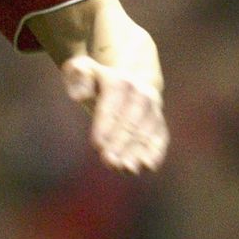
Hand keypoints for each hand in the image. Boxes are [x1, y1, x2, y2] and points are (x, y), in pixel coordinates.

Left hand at [61, 54, 168, 173]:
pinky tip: (148, 166)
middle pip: (131, 121)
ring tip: (126, 168)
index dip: (105, 125)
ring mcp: (152, 109)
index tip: (97, 144)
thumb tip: (78, 95)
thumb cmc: (96, 82)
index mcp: (119, 82)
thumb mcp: (81, 70)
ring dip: (136, 151)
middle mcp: (140, 94)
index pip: (112, 105)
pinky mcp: (159, 124)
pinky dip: (156, 152)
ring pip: (146, 132)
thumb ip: (77, 75)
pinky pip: (160, 138)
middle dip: (120, 142)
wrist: (127, 82)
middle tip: (108, 161)